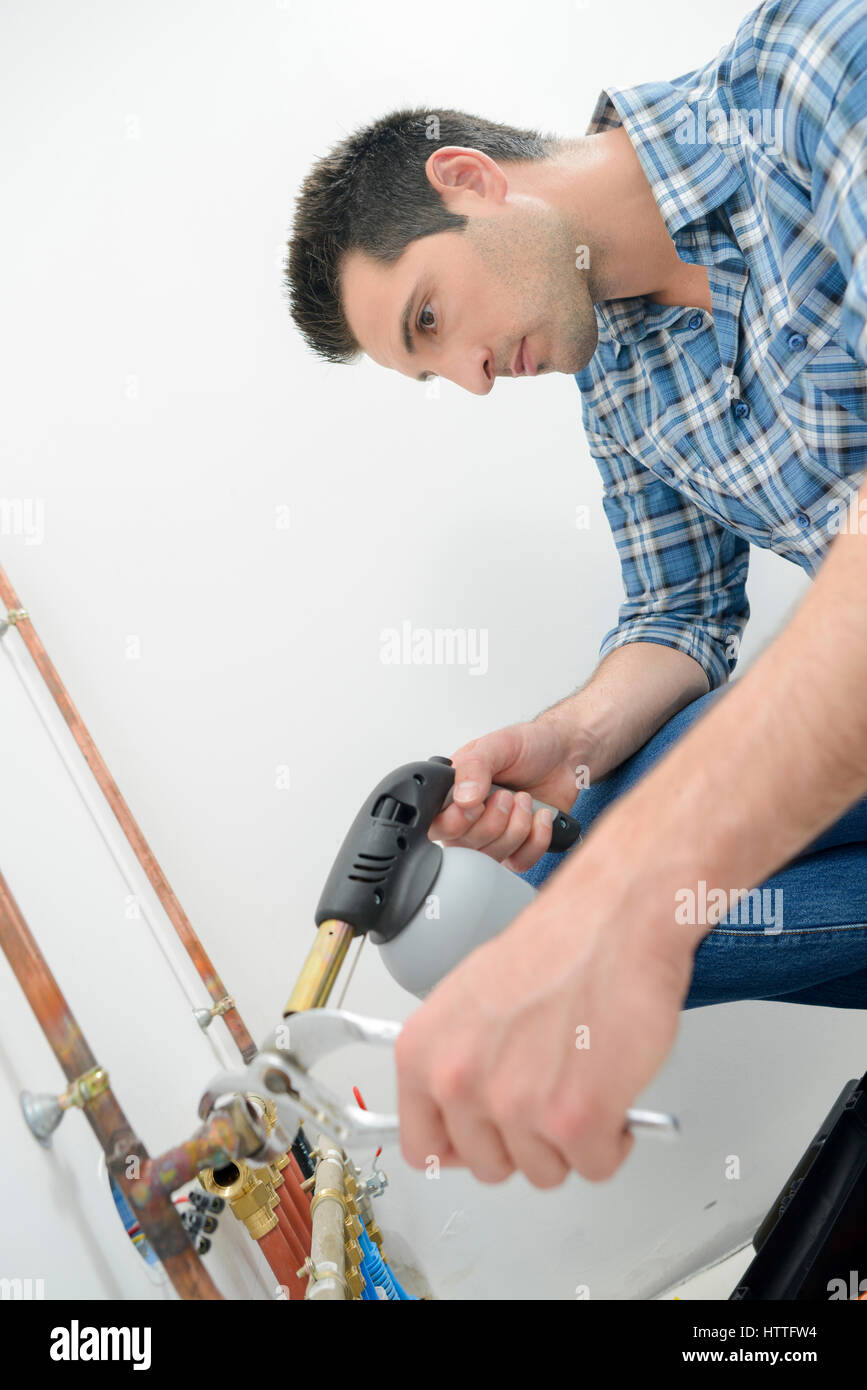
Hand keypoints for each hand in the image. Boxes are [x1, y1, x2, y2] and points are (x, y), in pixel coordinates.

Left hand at [395, 867, 690, 1185]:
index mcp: (422, 1053)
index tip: (486, 1139)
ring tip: (581, 1081)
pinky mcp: (574, 1121)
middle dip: (524, 1142)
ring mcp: (514, 1106)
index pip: (423, 1146)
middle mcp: (458, 1082)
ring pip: (544, 1172)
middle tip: (547, 1098)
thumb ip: (458, 1060)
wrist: (614, 920)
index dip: (464, 1146)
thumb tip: (466, 1109)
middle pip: (488, 1166)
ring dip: (571, 1140)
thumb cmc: (556, 945)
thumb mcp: (471, 1000)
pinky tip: (611, 1093)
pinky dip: (614, 1140)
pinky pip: (596, 1166)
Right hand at [427, 718, 583, 871]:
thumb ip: (473, 767)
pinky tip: (541, 817)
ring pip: (493, 857)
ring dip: (516, 827)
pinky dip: (536, 840)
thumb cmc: (527, 746)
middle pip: (465, 846)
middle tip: (507, 795)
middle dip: (493, 821)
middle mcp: (469, 819)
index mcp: (453, 793)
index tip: (478, 803)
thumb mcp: (497, 744)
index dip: (457, 821)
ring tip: (525, 800)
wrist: (564, 754)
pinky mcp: (519, 848)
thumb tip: (462, 798)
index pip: (437, 825)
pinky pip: (520, 862)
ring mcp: (493, 836)